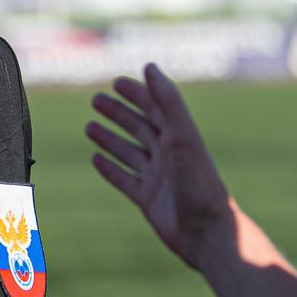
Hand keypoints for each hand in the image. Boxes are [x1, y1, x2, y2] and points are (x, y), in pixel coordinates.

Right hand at [87, 64, 232, 269]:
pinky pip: (124, 180)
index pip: (156, 108)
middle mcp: (169, 155)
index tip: (116, 82)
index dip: (138, 93)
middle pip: (140, 127)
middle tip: (95, 100)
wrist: (206, 231)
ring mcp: (158, 177)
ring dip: (110, 138)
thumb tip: (149, 66)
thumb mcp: (182, 135)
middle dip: (118, 113)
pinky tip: (95, 159)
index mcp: (180, 137)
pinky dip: (110, 168)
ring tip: (89, 126)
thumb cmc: (198, 182)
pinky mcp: (148, 199)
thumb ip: (167, 100)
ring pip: (129, 152)